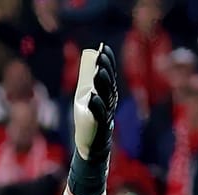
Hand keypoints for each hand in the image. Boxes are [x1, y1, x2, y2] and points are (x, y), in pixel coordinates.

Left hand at [70, 44, 119, 164]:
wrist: (92, 144)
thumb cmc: (89, 119)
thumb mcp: (88, 97)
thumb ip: (89, 82)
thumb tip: (88, 60)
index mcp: (108, 92)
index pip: (110, 74)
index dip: (108, 61)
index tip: (103, 48)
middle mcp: (110, 101)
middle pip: (108, 82)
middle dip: (105, 68)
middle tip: (101, 55)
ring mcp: (106, 112)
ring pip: (105, 95)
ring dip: (102, 82)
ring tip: (98, 70)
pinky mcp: (99, 125)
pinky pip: (99, 114)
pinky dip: (96, 105)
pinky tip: (93, 96)